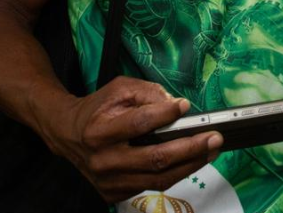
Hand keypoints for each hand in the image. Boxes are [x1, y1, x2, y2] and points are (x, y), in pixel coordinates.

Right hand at [43, 76, 221, 202]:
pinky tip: (192, 161)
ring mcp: (109, 181)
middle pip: (155, 159)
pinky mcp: (114, 193)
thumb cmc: (98, 109)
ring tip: (211, 150)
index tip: (185, 106)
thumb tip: (176, 106)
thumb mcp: (120, 89)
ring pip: (159, 178)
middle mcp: (104, 160)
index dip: (165, 114)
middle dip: (190, 148)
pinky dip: (176, 173)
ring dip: (191, 164)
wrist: (68, 134)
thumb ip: (148, 93)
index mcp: (100, 131)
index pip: (139, 123)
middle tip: (214, 138)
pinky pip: (153, 185)